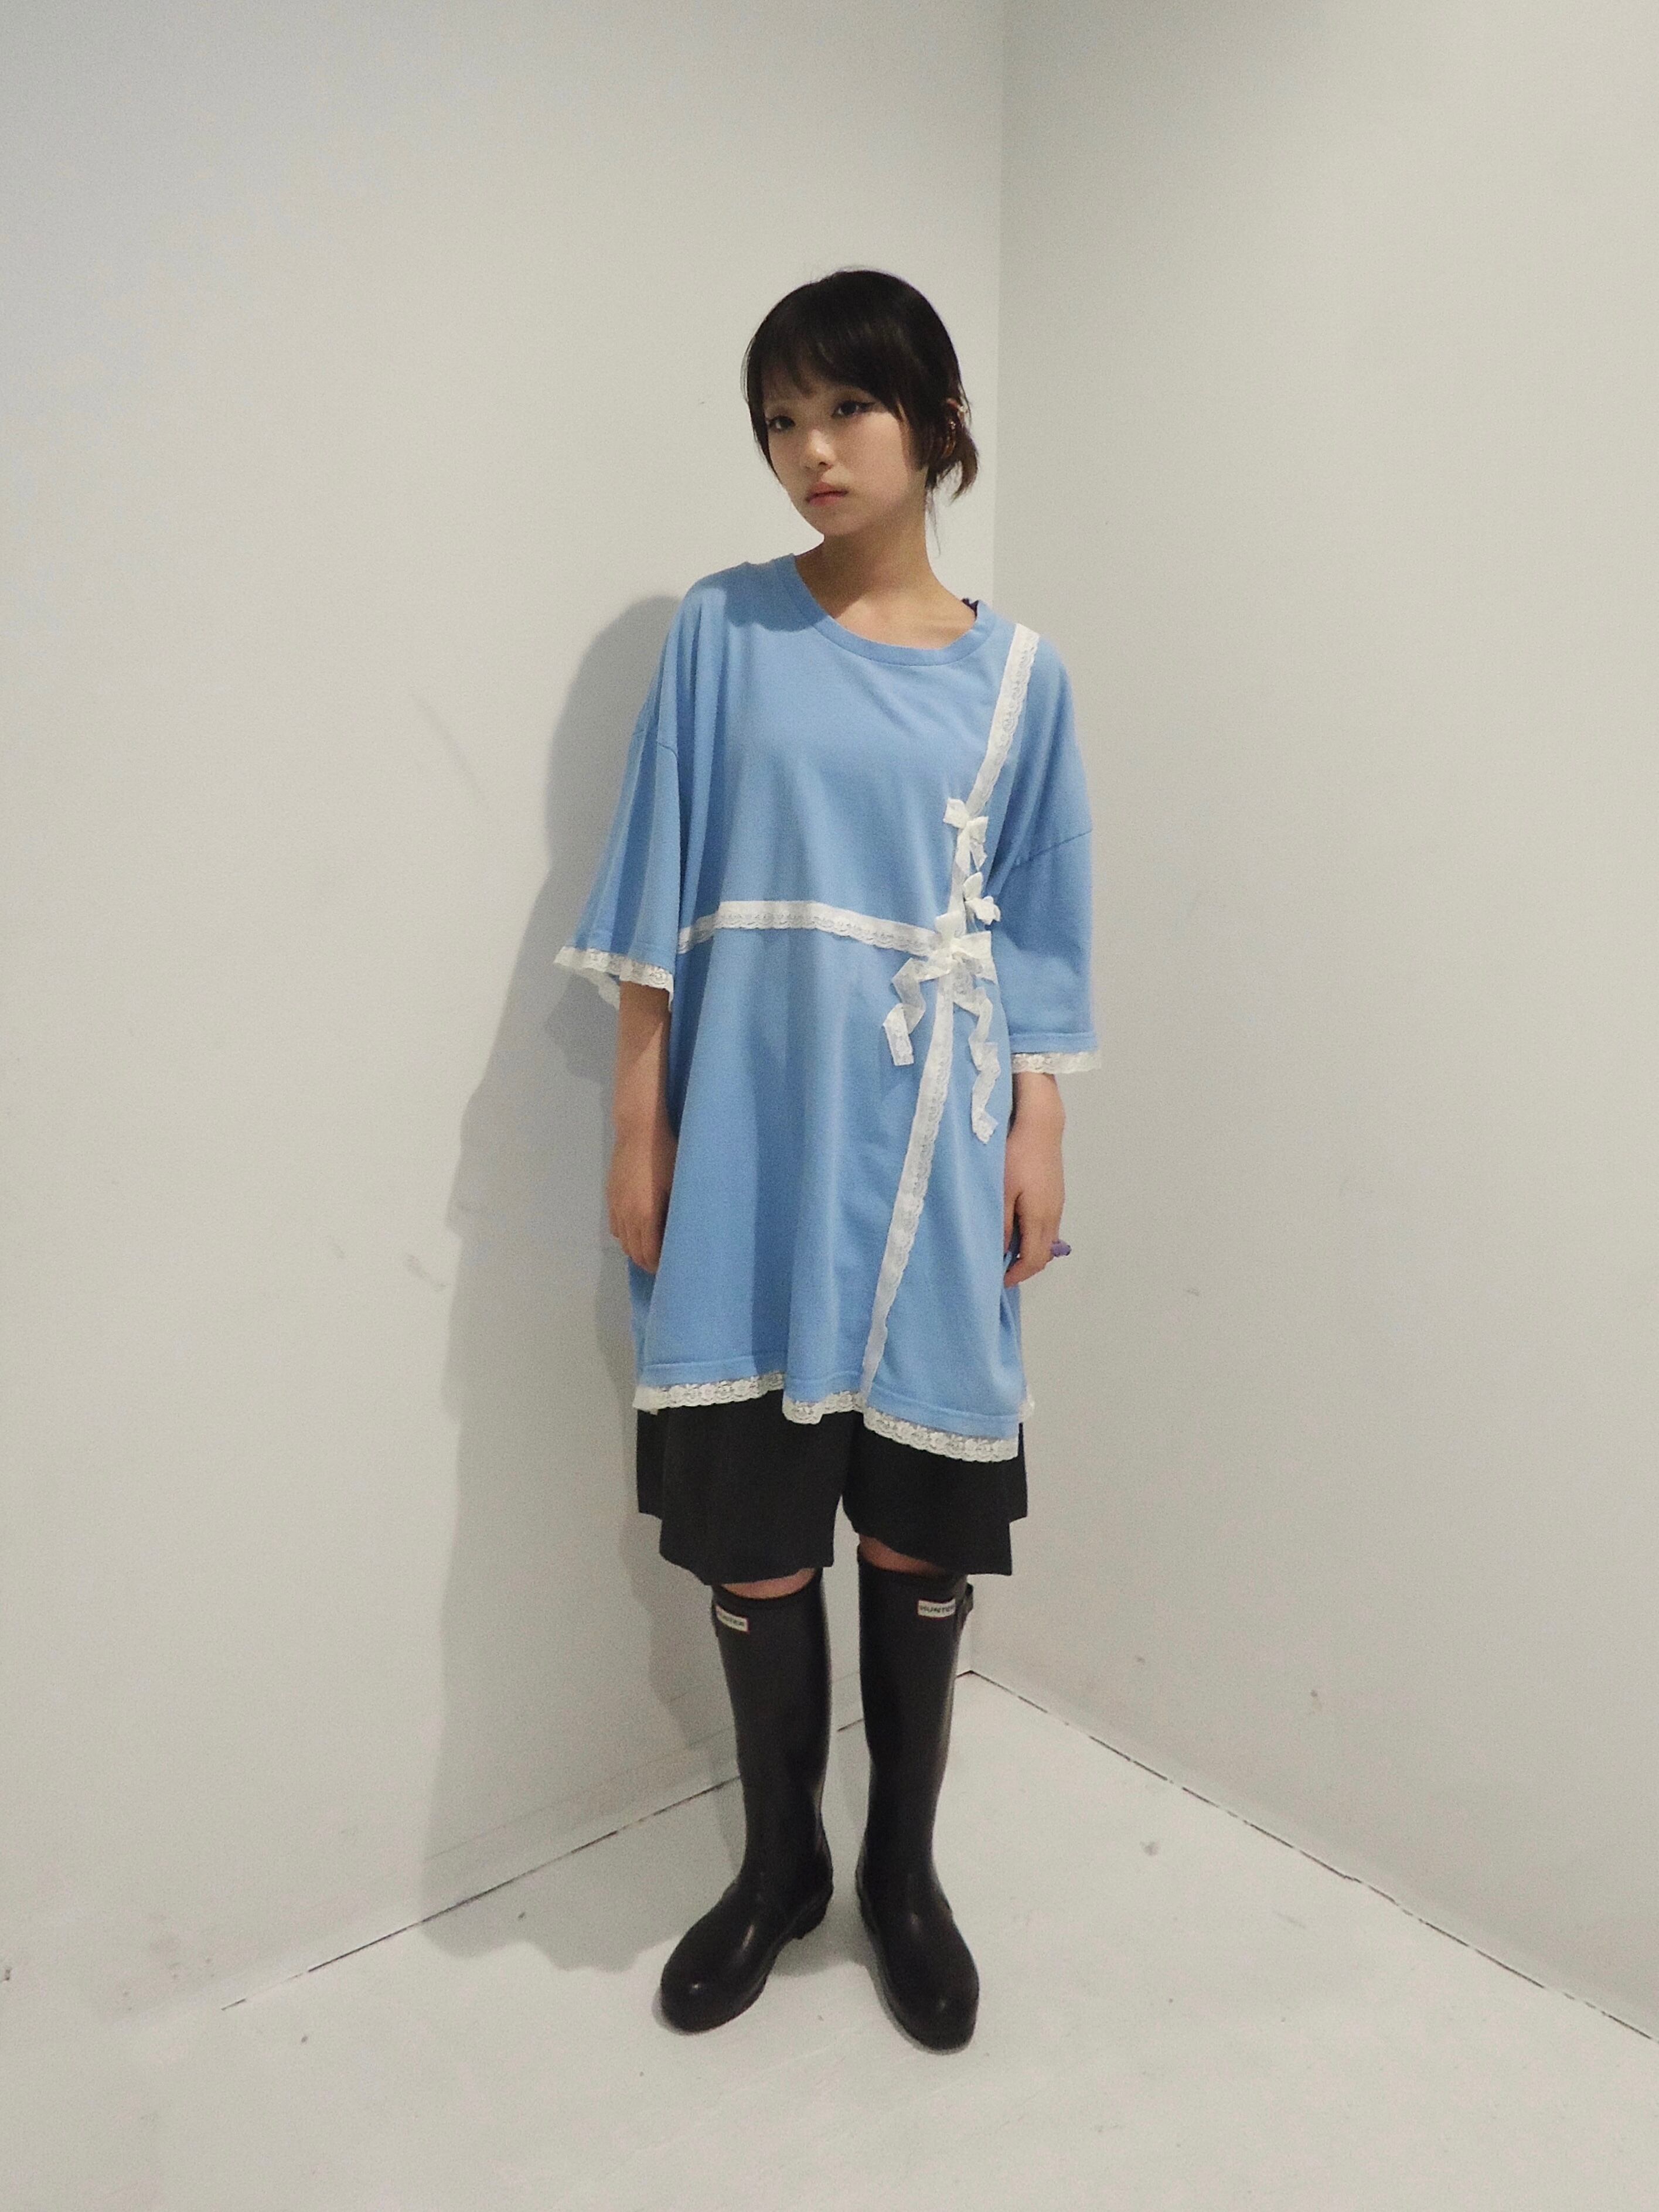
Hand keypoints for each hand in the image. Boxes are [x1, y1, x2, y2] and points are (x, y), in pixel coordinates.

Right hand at [608, 1114, 677, 1272]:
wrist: (639, 1131)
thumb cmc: (667, 1155)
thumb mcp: (679, 1184)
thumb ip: (676, 1213)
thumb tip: (682, 1235)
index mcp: (646, 1215)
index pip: (649, 1253)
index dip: (658, 1265)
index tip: (671, 1269)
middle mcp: (627, 1216)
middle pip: (634, 1251)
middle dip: (647, 1262)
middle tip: (663, 1264)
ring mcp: (616, 1206)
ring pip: (623, 1241)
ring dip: (636, 1250)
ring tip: (651, 1250)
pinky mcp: (611, 1197)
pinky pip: (616, 1226)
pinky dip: (626, 1235)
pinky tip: (637, 1230)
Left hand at [1003, 1078, 1064, 1287]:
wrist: (1040, 1125)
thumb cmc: (1016, 1156)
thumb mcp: (1002, 1191)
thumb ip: (1001, 1223)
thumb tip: (1001, 1251)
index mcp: (1040, 1218)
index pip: (1034, 1260)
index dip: (1018, 1274)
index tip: (999, 1279)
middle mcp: (1053, 1215)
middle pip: (1044, 1254)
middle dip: (1024, 1266)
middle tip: (1000, 1267)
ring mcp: (1057, 1204)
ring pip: (1047, 1240)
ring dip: (1029, 1250)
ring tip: (1006, 1248)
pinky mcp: (1056, 1194)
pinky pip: (1048, 1225)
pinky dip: (1034, 1235)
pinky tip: (1017, 1226)